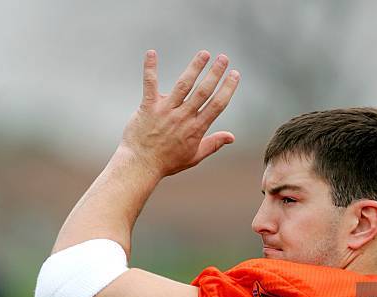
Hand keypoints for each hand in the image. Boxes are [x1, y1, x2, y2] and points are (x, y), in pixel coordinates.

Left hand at [118, 50, 239, 177]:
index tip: (235, 75)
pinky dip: (151, 68)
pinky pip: (150, 84)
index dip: (228, 88)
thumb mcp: (195, 156)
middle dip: (215, 73)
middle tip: (224, 58)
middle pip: (203, 91)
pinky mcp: (148, 107)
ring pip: (183, 85)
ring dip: (195, 67)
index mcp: (196, 128)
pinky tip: (152, 53)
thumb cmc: (168, 162)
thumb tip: (232, 137)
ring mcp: (166, 111)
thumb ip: (214, 144)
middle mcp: (183, 117)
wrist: (141, 164)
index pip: (217, 105)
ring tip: (204, 53)